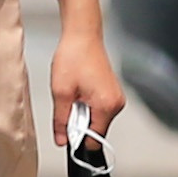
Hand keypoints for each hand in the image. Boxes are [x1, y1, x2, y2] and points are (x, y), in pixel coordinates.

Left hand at [52, 26, 127, 146]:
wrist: (82, 36)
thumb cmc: (74, 57)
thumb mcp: (61, 92)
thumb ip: (61, 120)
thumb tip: (62, 139)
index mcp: (107, 106)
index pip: (94, 140)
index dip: (77, 138)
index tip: (65, 130)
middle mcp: (116, 104)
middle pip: (95, 130)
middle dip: (78, 123)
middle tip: (68, 102)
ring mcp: (116, 98)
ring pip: (96, 119)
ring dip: (81, 113)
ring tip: (74, 92)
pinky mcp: (112, 93)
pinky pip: (98, 109)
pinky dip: (86, 105)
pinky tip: (79, 90)